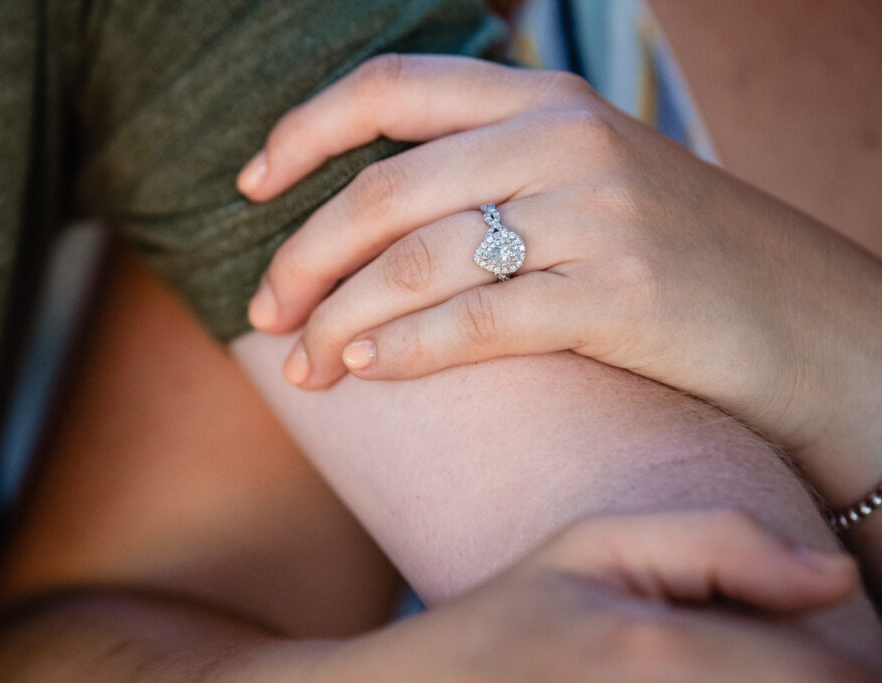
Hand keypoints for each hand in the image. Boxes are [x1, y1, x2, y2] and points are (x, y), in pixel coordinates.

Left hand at [237, 55, 881, 503]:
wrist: (804, 322)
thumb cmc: (676, 256)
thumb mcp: (588, 179)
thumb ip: (492, 172)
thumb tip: (368, 216)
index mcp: (545, 99)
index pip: (389, 89)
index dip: (302, 134)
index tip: (250, 188)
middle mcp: (564, 139)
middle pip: (381, 192)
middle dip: (301, 259)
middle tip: (264, 314)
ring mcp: (596, 213)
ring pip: (415, 265)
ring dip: (338, 322)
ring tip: (307, 368)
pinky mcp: (619, 293)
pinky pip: (476, 322)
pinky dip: (405, 351)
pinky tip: (367, 374)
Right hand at [318, 511, 871, 680]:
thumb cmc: (506, 622)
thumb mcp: (592, 547)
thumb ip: (721, 544)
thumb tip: (839, 577)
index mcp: (659, 652)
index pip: (831, 674)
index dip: (848, 663)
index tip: (811, 644)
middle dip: (809, 679)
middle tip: (750, 654)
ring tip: (705, 665)